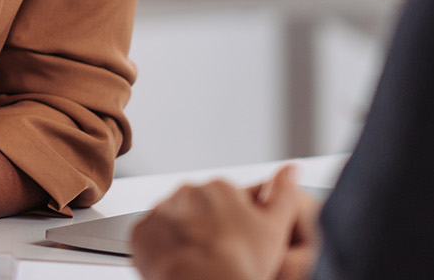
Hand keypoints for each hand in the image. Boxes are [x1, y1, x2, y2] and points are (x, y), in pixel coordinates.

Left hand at [130, 165, 319, 279]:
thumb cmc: (242, 262)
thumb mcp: (273, 226)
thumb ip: (283, 193)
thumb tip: (292, 168)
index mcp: (219, 187)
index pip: (221, 203)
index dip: (228, 227)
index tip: (232, 245)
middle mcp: (187, 191)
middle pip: (194, 212)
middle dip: (202, 230)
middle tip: (214, 256)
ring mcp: (161, 210)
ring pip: (172, 224)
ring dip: (180, 239)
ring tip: (195, 263)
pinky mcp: (141, 231)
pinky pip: (149, 239)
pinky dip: (158, 251)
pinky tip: (175, 265)